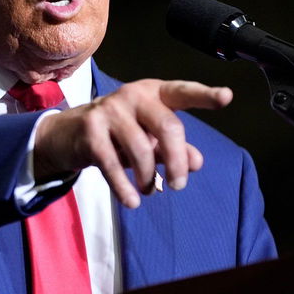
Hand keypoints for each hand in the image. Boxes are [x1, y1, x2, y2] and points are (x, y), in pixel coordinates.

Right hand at [32, 79, 232, 207]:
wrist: (67, 134)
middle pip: (168, 126)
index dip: (205, 95)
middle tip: (178, 185)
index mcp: (153, 93)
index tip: (227, 97)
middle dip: (177, 162)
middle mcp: (133, 96)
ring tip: (149, 190)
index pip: (183, 92)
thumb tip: (196, 162)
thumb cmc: (117, 134)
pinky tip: (132, 201)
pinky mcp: (90, 131)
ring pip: (141, 149)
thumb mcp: (148, 139)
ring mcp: (109, 111)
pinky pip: (113, 164)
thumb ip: (174, 148)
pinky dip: (124, 187)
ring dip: (148, 177)